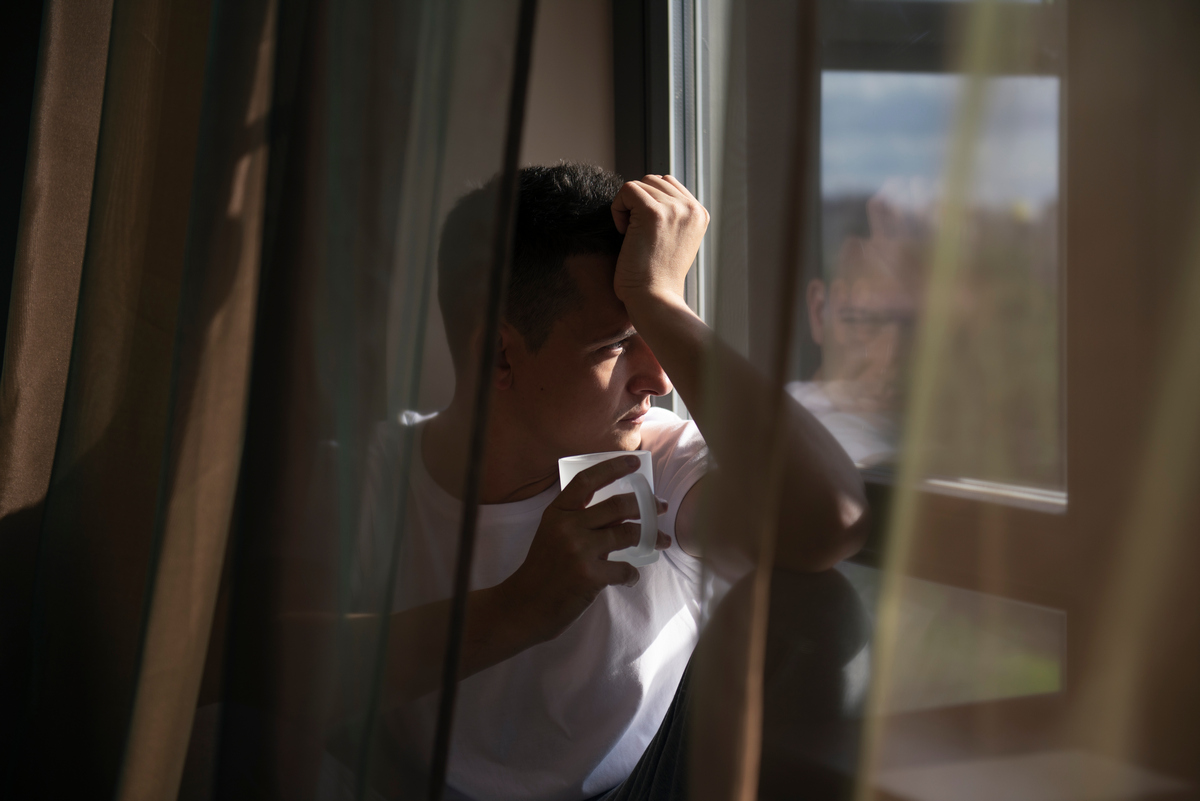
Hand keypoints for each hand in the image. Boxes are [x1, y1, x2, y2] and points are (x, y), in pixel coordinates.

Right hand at [501, 454, 670, 641]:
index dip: (613, 468)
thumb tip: (619, 511)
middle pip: (617, 506)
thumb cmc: (542, 569)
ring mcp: (579, 550)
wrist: (525, 604)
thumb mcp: (552, 533)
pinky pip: (624, 569)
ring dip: (651, 537)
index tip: (635, 462)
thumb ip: (578, 519)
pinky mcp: (589, 575)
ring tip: (662, 541)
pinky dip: (632, 574)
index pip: (587, 481)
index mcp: (558, 512)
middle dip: (646, 505)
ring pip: (627, 534)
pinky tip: (630, 577)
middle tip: (659, 506)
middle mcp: (568, 527)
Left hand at [610, 175, 708, 305]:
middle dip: (638, 202)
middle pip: (653, 181)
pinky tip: (623, 233)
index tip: (646, 232)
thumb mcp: (675, 240)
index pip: (668, 184)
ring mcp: (674, 209)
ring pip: (640, 184)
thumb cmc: (657, 277)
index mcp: (699, 214)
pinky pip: (626, 190)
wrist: (655, 299)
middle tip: (635, 233)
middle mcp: (691, 208)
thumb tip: (647, 192)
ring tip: (630, 234)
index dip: (648, 202)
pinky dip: (618, 209)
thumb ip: (670, 215)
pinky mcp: (653, 213)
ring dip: (627, 207)